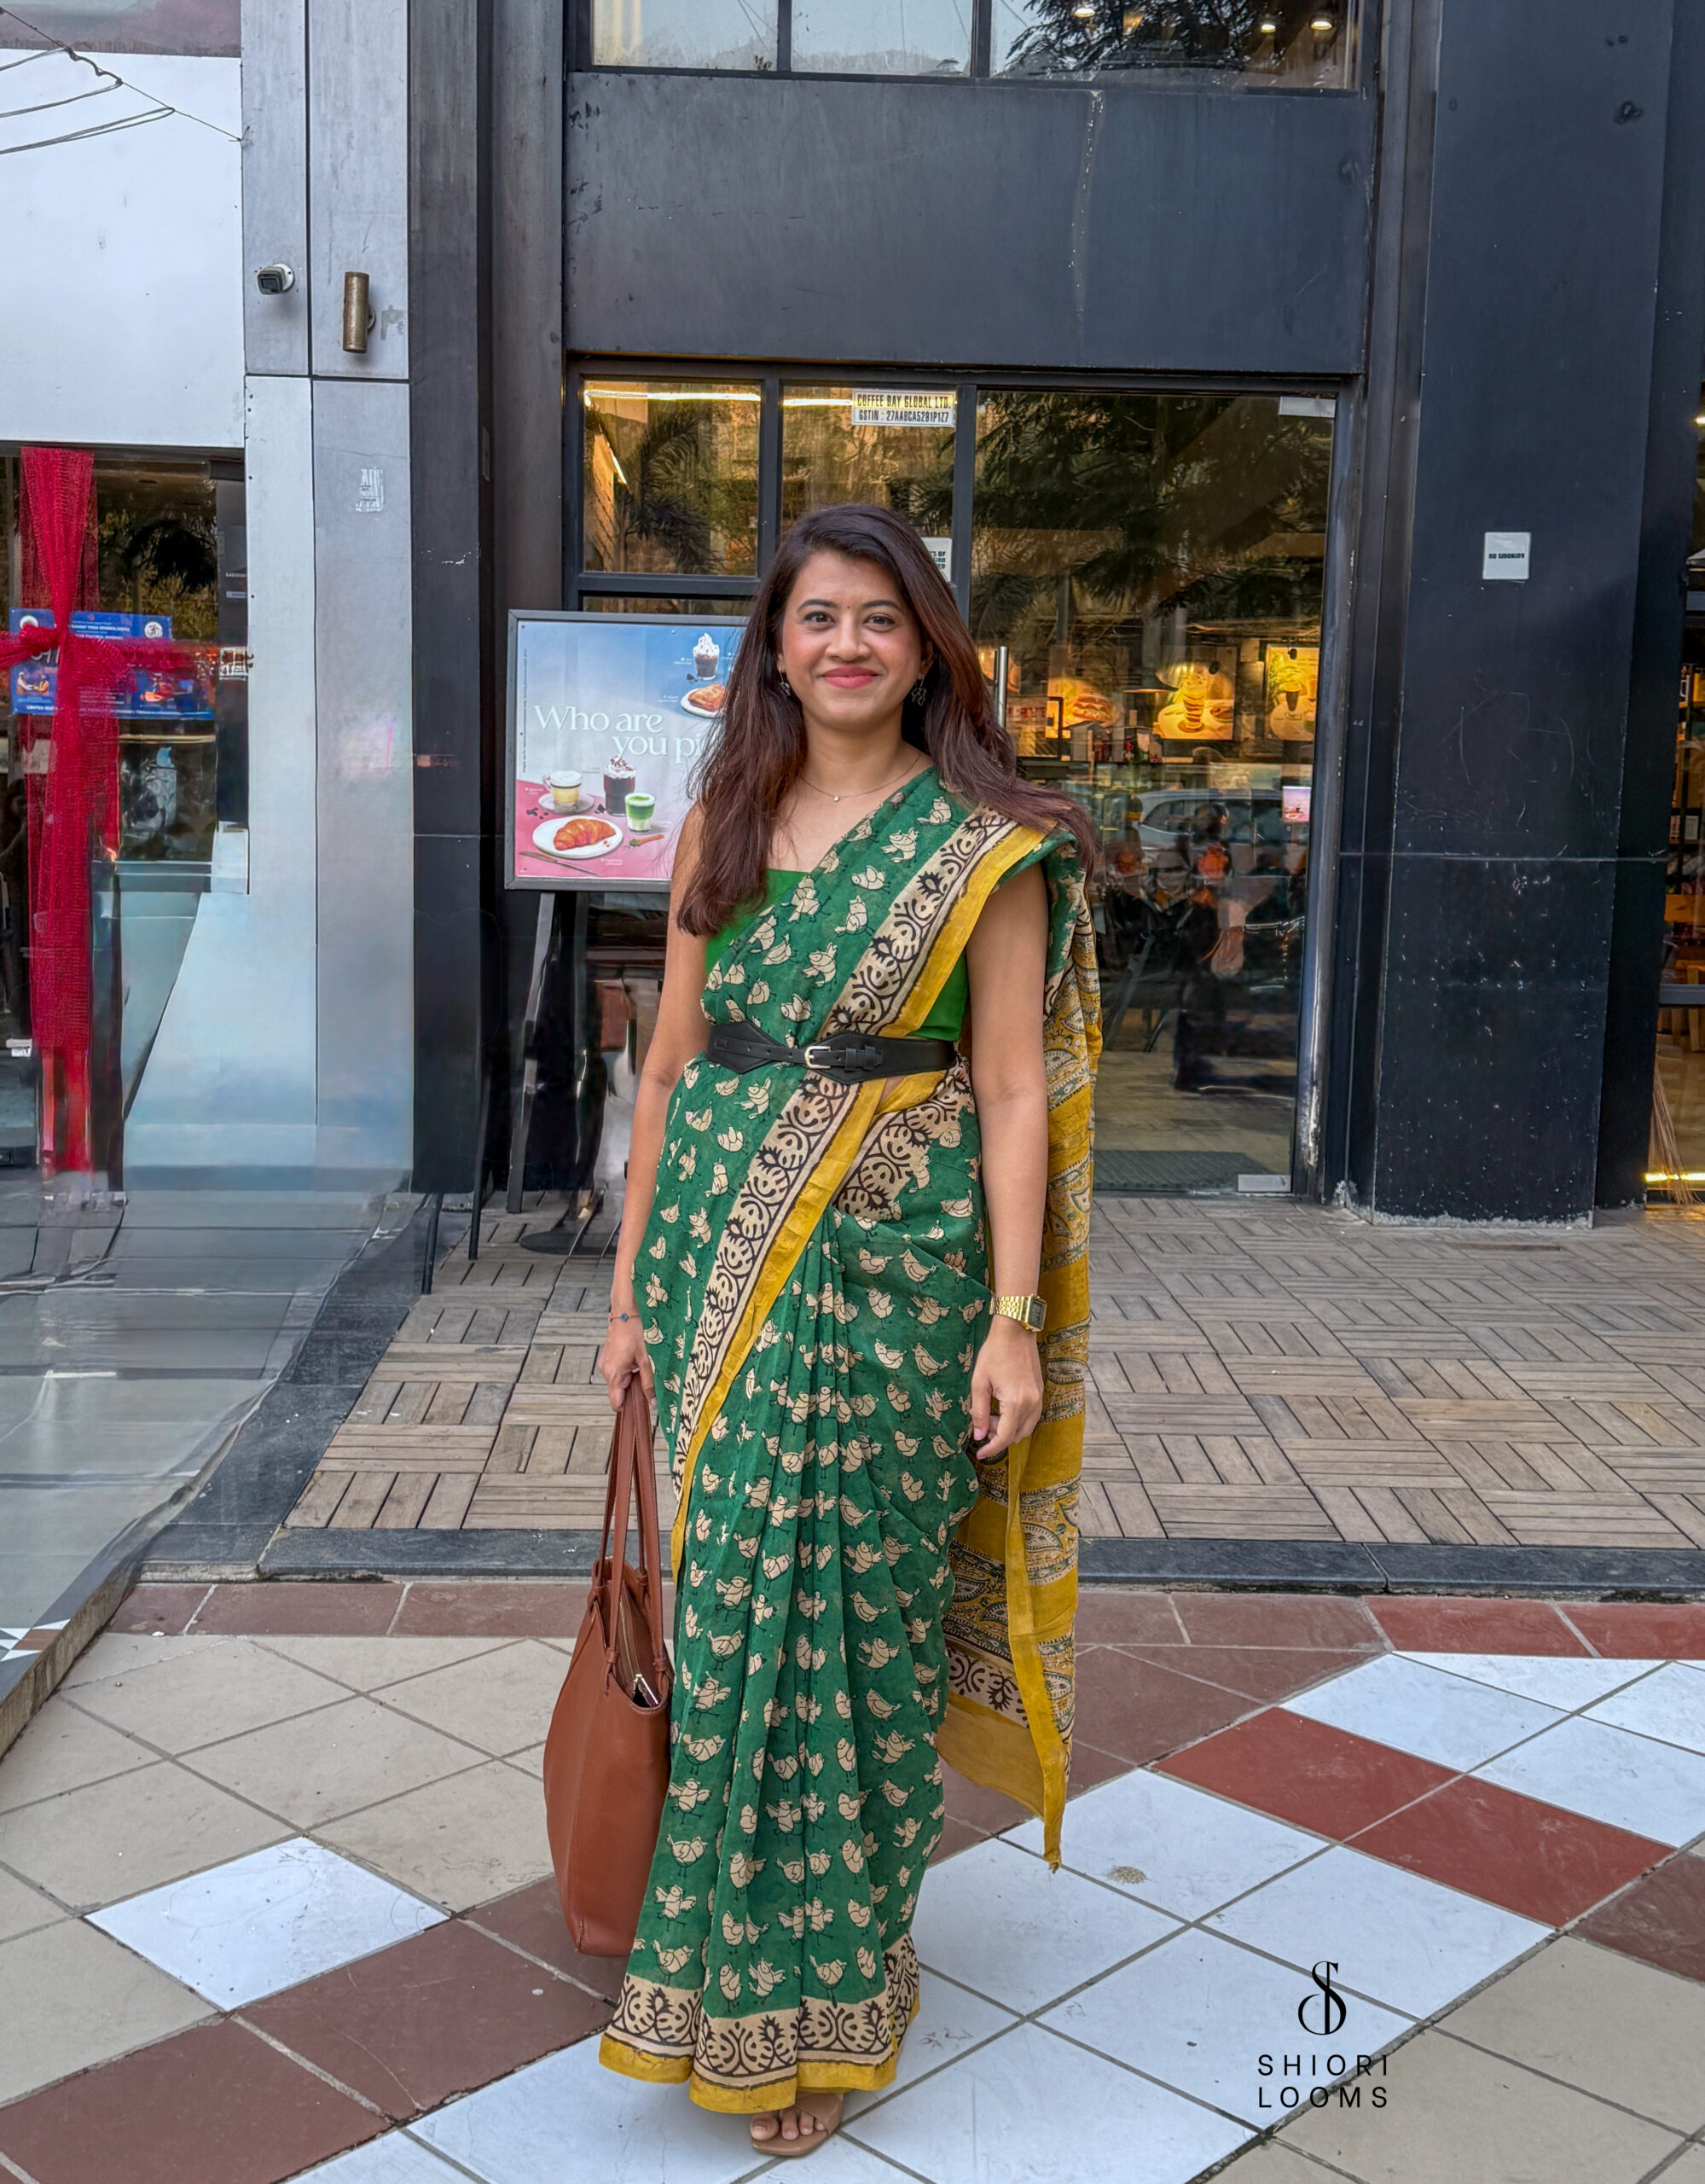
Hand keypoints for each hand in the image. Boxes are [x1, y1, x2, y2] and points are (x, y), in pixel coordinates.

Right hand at [599, 1297, 653, 1412]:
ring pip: (621, 1380)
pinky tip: (640, 1359)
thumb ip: (650, 1383)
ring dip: (633, 1378)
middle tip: (650, 1382)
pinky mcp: (610, 1355)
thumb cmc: (637, 1329)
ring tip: (646, 1366)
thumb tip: (653, 1402)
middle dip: (635, 1391)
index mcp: (613, 1374)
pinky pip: (619, 1370)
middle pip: (620, 1392)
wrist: (628, 1308)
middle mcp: (606, 1370)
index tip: (643, 1407)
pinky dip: (630, 1369)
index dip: (630, 1407)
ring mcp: (607, 1362)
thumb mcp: (648, 1359)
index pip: (616, 1403)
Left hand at [969, 1314, 1042, 1460]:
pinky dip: (1018, 1421)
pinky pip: (1032, 1418)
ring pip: (1026, 1429)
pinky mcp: (1040, 1393)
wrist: (1016, 1332)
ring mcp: (1038, 1398)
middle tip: (981, 1423)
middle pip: (1016, 1435)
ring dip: (1008, 1429)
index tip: (979, 1453)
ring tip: (991, 1414)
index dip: (991, 1448)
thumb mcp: (979, 1382)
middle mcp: (1031, 1403)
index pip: (1004, 1437)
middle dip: (997, 1436)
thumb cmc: (994, 1353)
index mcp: (1015, 1402)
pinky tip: (1003, 1410)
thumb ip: (978, 1411)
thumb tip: (978, 1434)